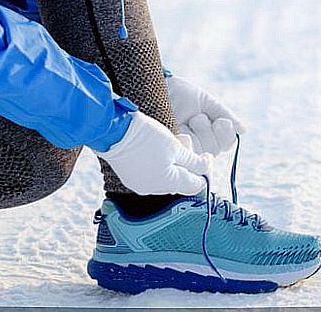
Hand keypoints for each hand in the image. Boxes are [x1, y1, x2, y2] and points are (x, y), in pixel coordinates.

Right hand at [94, 111, 212, 194]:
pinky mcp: (131, 178)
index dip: (203, 171)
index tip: (205, 156)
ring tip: (169, 143)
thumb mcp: (175, 146)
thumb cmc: (146, 137)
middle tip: (184, 143)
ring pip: (166, 177)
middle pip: (180, 181)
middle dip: (187, 164)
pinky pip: (152, 175)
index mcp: (167, 183)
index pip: (195, 186)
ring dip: (173, 163)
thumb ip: (193, 162)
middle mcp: (154, 189)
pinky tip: (156, 148)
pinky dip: (158, 164)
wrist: (114, 131)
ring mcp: (140, 185)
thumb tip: (206, 169)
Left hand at [166, 74, 245, 155]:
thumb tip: (242, 130)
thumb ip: (223, 114)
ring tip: (186, 120)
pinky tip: (180, 131)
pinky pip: (185, 154)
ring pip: (202, 152)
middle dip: (207, 131)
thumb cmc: (180, 94)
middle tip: (197, 117)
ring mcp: (184, 149)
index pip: (226, 143)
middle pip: (214, 149)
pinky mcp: (170, 152)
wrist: (158, 89)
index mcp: (209, 133)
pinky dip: (185, 142)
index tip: (221, 121)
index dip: (226, 134)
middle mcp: (198, 145)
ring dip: (197, 134)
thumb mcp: (205, 102)